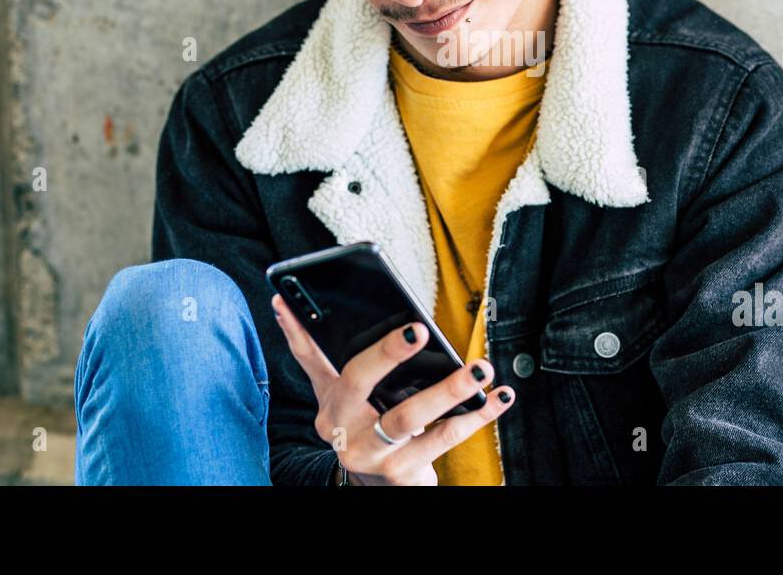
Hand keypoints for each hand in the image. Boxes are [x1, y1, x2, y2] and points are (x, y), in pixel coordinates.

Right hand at [272, 292, 514, 485]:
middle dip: (386, 354)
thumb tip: (282, 304)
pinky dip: (477, 416)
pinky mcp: (402, 473)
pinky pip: (444, 439)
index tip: (301, 299)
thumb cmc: (362, 423)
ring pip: (408, 416)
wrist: (378, 483)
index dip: (304, 331)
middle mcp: (342, 430)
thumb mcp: (335, 392)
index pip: (312, 359)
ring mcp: (371, 454)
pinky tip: (500, 397)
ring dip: (447, 390)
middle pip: (359, 383)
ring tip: (480, 368)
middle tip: (417, 330)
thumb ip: (312, 353)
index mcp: (327, 403)